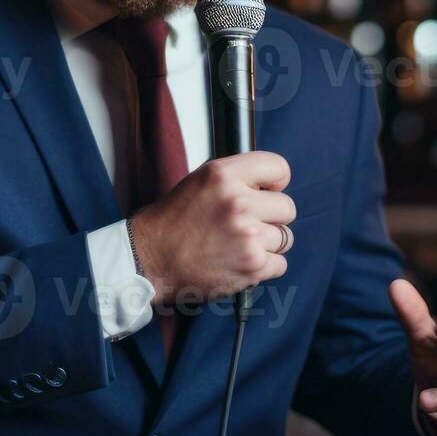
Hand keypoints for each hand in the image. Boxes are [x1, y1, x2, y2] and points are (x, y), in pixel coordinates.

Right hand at [128, 151, 295, 306]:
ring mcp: (248, 235)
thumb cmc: (170, 224)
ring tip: (237, 246)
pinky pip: (280, 263)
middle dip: (271, 218)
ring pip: (285, 238)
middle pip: (287, 207)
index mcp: (224, 175)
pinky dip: (264, 267)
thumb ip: (235, 179)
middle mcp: (239, 202)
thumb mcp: (199, 182)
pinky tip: (239, 263)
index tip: (268, 191)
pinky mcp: (252, 265)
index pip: (279, 167)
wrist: (149, 261)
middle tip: (247, 226)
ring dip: (266, 244)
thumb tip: (269, 184)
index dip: (276, 182)